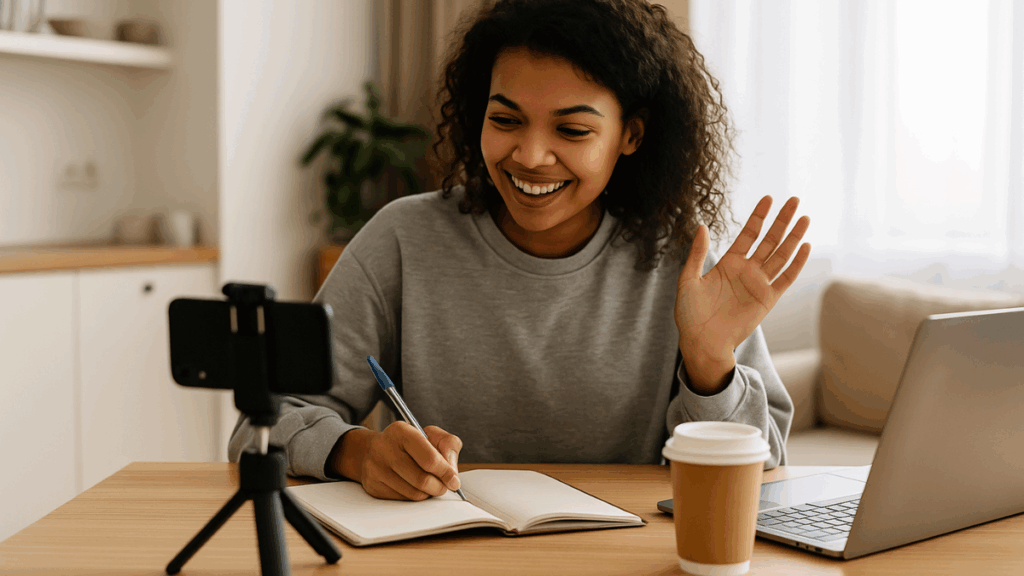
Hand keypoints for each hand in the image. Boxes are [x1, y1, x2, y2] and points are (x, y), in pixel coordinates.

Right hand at [358, 423, 462, 500]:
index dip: (446, 473)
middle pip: (422, 480)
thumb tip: (452, 471)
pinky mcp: (373, 486)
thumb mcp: (431, 434)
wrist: (375, 449)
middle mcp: (384, 448)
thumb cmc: (409, 442)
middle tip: (444, 485)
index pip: (429, 459)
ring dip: (428, 493)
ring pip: (413, 493)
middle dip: (439, 486)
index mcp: (401, 431)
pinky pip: (402, 500)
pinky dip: (414, 496)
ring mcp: (376, 468)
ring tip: (429, 484)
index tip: (454, 481)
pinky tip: (413, 485)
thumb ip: (448, 445)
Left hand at [675, 196, 809, 391]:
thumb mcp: (688, 279)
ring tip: (805, 218)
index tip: (768, 198)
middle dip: (781, 220)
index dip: (758, 217)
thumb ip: (697, 253)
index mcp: (729, 263)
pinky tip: (805, 246)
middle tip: (794, 200)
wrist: (702, 341)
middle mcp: (747, 271)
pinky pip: (786, 278)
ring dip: (793, 237)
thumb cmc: (690, 313)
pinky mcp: (768, 299)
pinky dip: (796, 263)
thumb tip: (701, 225)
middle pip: (769, 240)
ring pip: (781, 255)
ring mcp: (759, 284)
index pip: (748, 234)